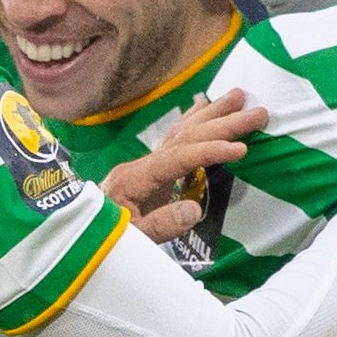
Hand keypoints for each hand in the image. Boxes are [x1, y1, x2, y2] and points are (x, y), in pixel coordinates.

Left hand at [100, 90, 264, 241]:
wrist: (78, 237)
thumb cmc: (102, 240)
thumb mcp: (129, 239)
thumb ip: (159, 225)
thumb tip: (194, 209)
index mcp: (136, 178)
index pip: (179, 158)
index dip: (210, 152)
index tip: (240, 149)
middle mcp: (141, 164)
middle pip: (186, 137)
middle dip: (223, 123)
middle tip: (258, 112)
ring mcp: (145, 165)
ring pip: (182, 132)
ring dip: (212, 114)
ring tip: (239, 96)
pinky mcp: (149, 171)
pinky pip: (175, 139)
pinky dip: (193, 121)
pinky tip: (204, 107)